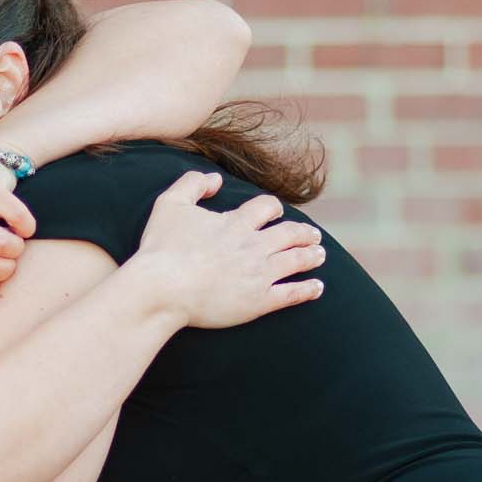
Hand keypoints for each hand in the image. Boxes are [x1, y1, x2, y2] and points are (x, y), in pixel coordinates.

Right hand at [130, 171, 326, 329]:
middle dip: (304, 233)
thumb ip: (192, 184)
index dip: (274, 208)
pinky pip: (292, 294)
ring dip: (312, 256)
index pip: (266, 207)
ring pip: (297, 260)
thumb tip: (216, 180)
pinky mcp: (259, 302)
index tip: (278, 213)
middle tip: (314, 235)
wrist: (162, 288)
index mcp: (235, 223)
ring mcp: (259, 274)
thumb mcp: (170, 205)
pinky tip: (317, 288)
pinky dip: (308, 290)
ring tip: (320, 255)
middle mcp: (253, 246)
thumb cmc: (161, 249)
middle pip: (290, 234)